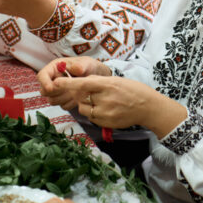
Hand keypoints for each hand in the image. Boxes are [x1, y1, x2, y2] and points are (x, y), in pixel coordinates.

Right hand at [38, 57, 110, 97]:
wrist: (96, 77)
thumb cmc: (89, 66)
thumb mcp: (86, 63)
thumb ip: (81, 66)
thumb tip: (76, 68)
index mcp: (55, 68)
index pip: (42, 75)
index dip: (44, 82)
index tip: (50, 88)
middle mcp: (53, 80)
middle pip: (44, 91)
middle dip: (57, 92)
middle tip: (70, 89)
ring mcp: (57, 91)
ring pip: (52, 100)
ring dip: (65, 98)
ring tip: (77, 91)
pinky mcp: (63, 100)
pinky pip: (63, 106)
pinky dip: (71, 103)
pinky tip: (79, 97)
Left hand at [53, 75, 186, 136]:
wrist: (148, 106)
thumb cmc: (132, 90)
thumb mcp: (116, 80)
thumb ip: (98, 81)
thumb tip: (80, 83)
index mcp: (108, 84)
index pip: (82, 83)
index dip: (67, 83)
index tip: (54, 82)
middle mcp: (106, 98)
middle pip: (81, 97)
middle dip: (80, 95)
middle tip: (91, 93)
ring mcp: (106, 112)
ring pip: (84, 109)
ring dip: (87, 105)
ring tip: (102, 102)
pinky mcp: (106, 122)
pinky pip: (91, 118)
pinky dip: (94, 114)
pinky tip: (106, 110)